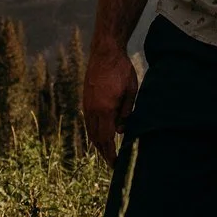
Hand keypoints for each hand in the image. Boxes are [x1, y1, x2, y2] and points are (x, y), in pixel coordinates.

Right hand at [82, 43, 138, 165]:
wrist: (105, 52)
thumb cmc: (121, 70)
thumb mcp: (131, 90)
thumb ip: (126, 112)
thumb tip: (122, 131)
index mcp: (105, 109)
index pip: (106, 139)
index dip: (110, 154)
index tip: (116, 164)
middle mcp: (92, 110)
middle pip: (96, 139)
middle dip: (104, 153)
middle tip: (112, 163)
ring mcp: (87, 105)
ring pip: (90, 131)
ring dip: (98, 144)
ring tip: (107, 153)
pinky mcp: (85, 100)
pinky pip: (88, 122)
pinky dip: (94, 132)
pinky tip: (101, 135)